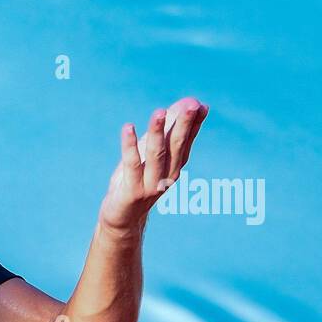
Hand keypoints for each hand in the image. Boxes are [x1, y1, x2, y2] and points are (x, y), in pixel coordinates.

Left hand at [99, 96, 207, 236]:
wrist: (122, 218)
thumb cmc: (137, 180)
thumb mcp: (152, 155)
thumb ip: (167, 132)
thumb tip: (187, 104)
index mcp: (175, 166)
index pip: (187, 141)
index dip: (193, 123)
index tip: (199, 105)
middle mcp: (167, 176)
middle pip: (176, 146)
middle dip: (183, 124)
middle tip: (190, 104)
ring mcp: (150, 185)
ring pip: (156, 155)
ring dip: (158, 132)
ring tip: (160, 112)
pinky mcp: (132, 191)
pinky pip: (131, 165)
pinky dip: (129, 146)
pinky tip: (128, 127)